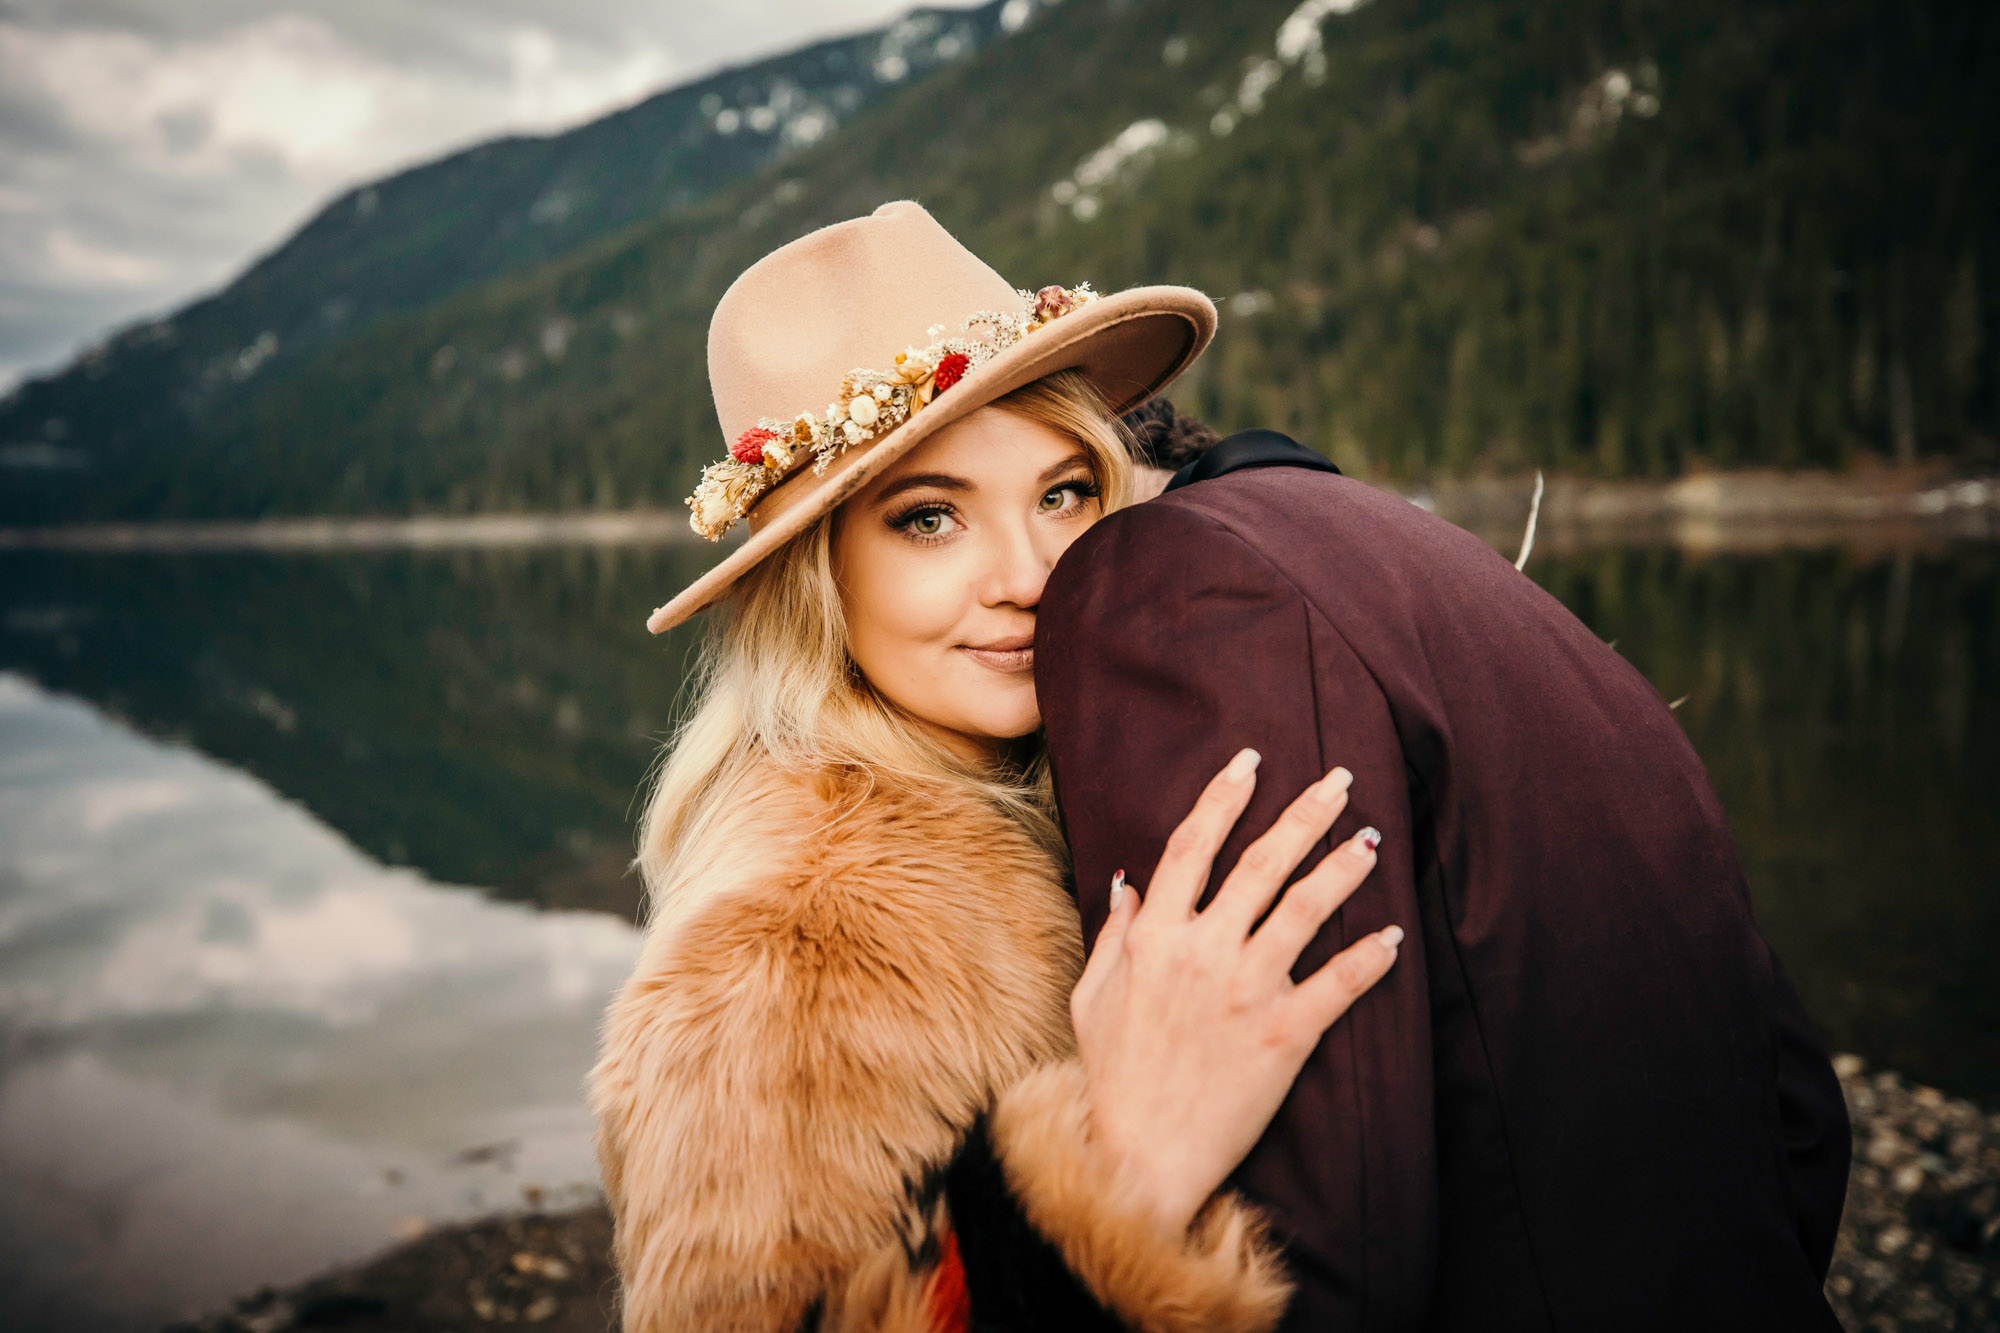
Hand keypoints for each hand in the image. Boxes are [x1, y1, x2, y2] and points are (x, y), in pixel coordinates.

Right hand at [1068, 747, 1401, 1233]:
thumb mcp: (1093, 997)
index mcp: (1156, 937)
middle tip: (1338, 778)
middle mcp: (1203, 952)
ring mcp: (1246, 991)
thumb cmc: (1114, 1077)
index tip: (1251, 763)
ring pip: (1305, 910)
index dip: (1224, 798)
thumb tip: (1129, 882)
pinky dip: (1369, 959)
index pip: (1193, 846)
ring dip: (1342, 868)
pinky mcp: (1283, 1036)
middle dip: (1303, 813)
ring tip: (1370, 839)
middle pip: (1261, 863)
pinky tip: (1393, 937)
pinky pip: (1337, 986)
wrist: (1140, 1154)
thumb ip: (1116, 934)